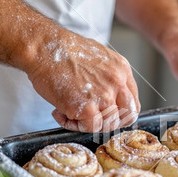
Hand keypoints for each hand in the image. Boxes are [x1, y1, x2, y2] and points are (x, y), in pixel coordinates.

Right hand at [25, 31, 139, 132]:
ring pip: (108, 125)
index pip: (133, 103)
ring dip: (88, 124)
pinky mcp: (88, 107)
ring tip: (70, 112)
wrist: (43, 48)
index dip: (122, 114)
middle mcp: (117, 83)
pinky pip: (89, 128)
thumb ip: (109, 78)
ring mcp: (105, 96)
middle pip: (127, 117)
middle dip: (109, 122)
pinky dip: (72, 125)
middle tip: (90, 118)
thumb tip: (109, 96)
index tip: (109, 116)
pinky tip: (60, 112)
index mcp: (122, 71)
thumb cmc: (62, 52)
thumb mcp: (99, 58)